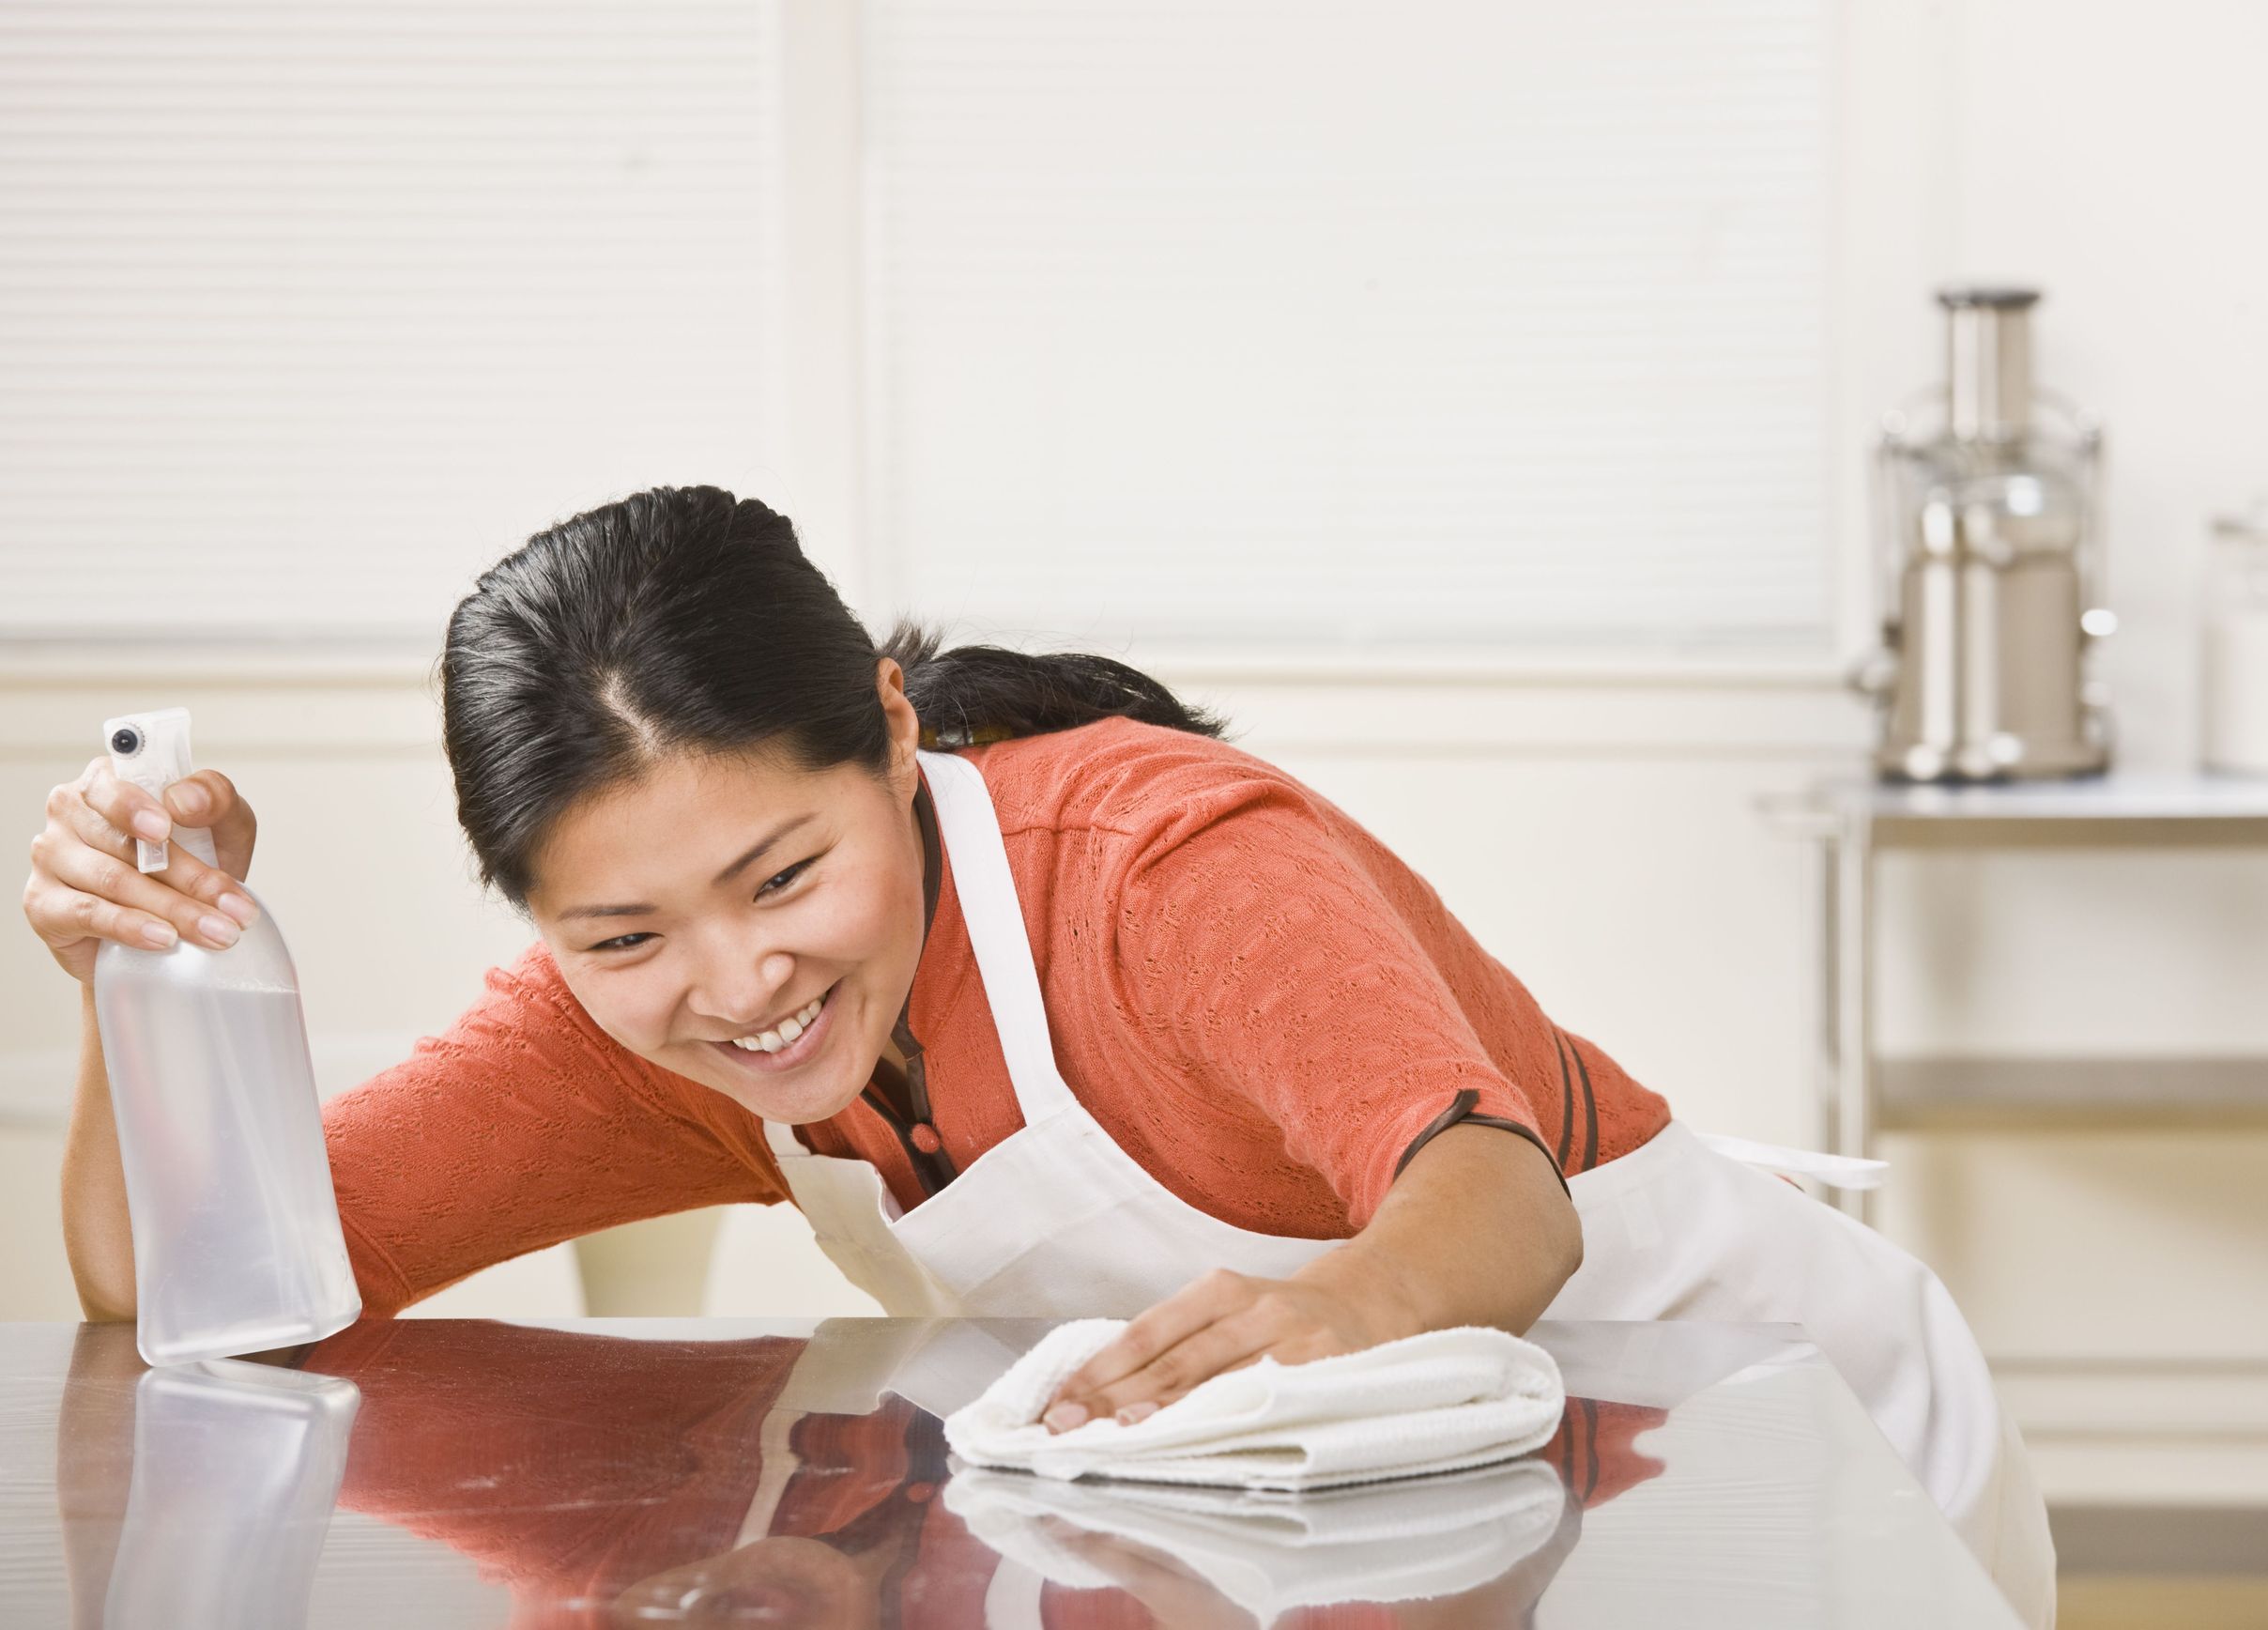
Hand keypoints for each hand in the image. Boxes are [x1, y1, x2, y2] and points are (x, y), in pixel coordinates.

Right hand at [24, 758, 259, 983]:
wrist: (166, 929)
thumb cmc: (192, 862)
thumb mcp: (222, 825)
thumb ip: (215, 798)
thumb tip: (183, 799)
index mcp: (106, 781)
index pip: (115, 786)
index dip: (137, 807)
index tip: (166, 829)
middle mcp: (69, 813)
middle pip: (127, 845)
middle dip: (191, 879)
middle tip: (236, 910)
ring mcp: (51, 857)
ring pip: (114, 881)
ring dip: (174, 910)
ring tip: (219, 933)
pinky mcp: (42, 903)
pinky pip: (88, 913)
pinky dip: (131, 927)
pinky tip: (164, 939)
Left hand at [1038, 1253, 1419, 1432]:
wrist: (1372, 1302)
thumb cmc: (1282, 1320)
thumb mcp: (1230, 1312)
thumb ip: (1177, 1345)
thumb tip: (1098, 1390)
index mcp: (1220, 1289)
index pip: (1147, 1333)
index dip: (1100, 1369)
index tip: (1056, 1403)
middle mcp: (1255, 1308)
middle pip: (1174, 1363)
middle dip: (1115, 1400)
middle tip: (1067, 1428)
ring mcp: (1294, 1340)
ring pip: (1219, 1385)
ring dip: (1163, 1416)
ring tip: (1118, 1436)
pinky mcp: (1325, 1371)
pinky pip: (1268, 1402)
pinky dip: (1228, 1424)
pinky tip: (1196, 1444)